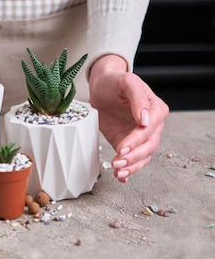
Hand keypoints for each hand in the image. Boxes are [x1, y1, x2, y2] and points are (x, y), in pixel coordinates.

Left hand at [89, 55, 168, 182]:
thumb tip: (146, 119)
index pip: (150, 129)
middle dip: (134, 157)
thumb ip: (138, 98)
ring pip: (142, 156)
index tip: (123, 147)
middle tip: (118, 161)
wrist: (102, 87)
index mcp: (156, 109)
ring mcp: (140, 137)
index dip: (138, 140)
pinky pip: (133, 160)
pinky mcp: (128, 144)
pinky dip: (128, 171)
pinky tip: (121, 176)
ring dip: (131, 166)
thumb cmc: (115, 81)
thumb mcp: (127, 82)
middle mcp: (152, 125)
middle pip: (148, 146)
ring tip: (118, 171)